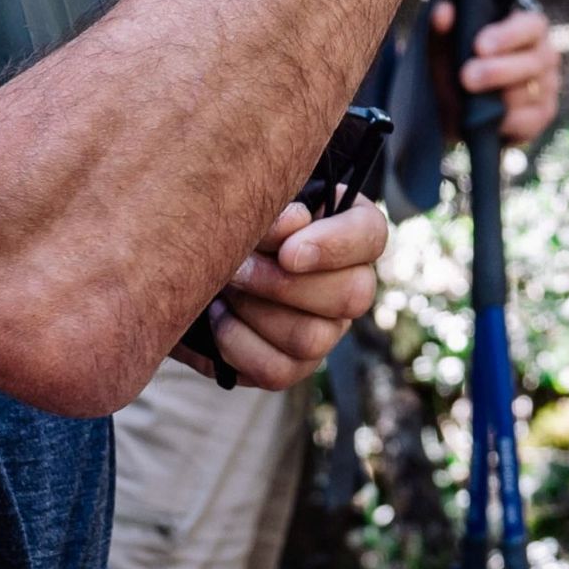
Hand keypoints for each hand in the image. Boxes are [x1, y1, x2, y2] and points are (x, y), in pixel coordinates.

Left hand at [209, 193, 385, 388]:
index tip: (287, 251)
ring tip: (224, 288)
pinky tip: (217, 316)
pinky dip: (238, 344)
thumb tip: (294, 220)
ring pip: (314, 339)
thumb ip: (274, 203)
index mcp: (348, 230)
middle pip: (352, 296)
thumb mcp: (251, 197)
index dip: (335, 245)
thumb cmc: (234, 214)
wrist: (197, 256)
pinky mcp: (293, 365)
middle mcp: (349, 284)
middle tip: (237, 269)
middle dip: (283, 285)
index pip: (371, 234)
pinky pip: (278, 371)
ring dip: (256, 312)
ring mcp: (326, 329)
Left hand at [432, 0, 560, 147]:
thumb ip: (442, 27)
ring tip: (472, 101)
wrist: (451, 105)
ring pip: (531, 93)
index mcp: (527, 29)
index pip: (532, 26)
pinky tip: (489, 120)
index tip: (479, 46)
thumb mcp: (443, 46)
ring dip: (499, 98)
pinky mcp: (542, 115)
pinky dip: (508, 122)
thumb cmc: (455, 64)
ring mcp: (547, 86)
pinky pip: (531, 120)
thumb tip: (443, 12)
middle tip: (467, 77)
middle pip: (534, 62)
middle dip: (498, 71)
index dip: (509, 35)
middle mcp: (544, 55)